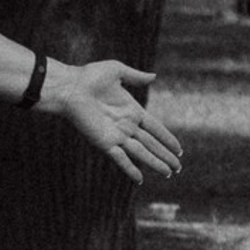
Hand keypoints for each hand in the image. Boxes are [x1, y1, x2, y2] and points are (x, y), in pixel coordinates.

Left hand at [52, 59, 183, 186]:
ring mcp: (116, 135)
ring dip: (155, 163)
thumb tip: (154, 76)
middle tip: (178, 168)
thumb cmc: (89, 76)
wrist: (70, 88)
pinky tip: (140, 179)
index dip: (167, 138)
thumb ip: (135, 76)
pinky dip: (130, 168)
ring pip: (141, 153)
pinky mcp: (105, 142)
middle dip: (165, 155)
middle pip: (151, 144)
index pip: (155, 128)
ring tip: (168, 173)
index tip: (179, 149)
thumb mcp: (116, 70)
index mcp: (132, 110)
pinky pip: (121, 158)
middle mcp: (126, 125)